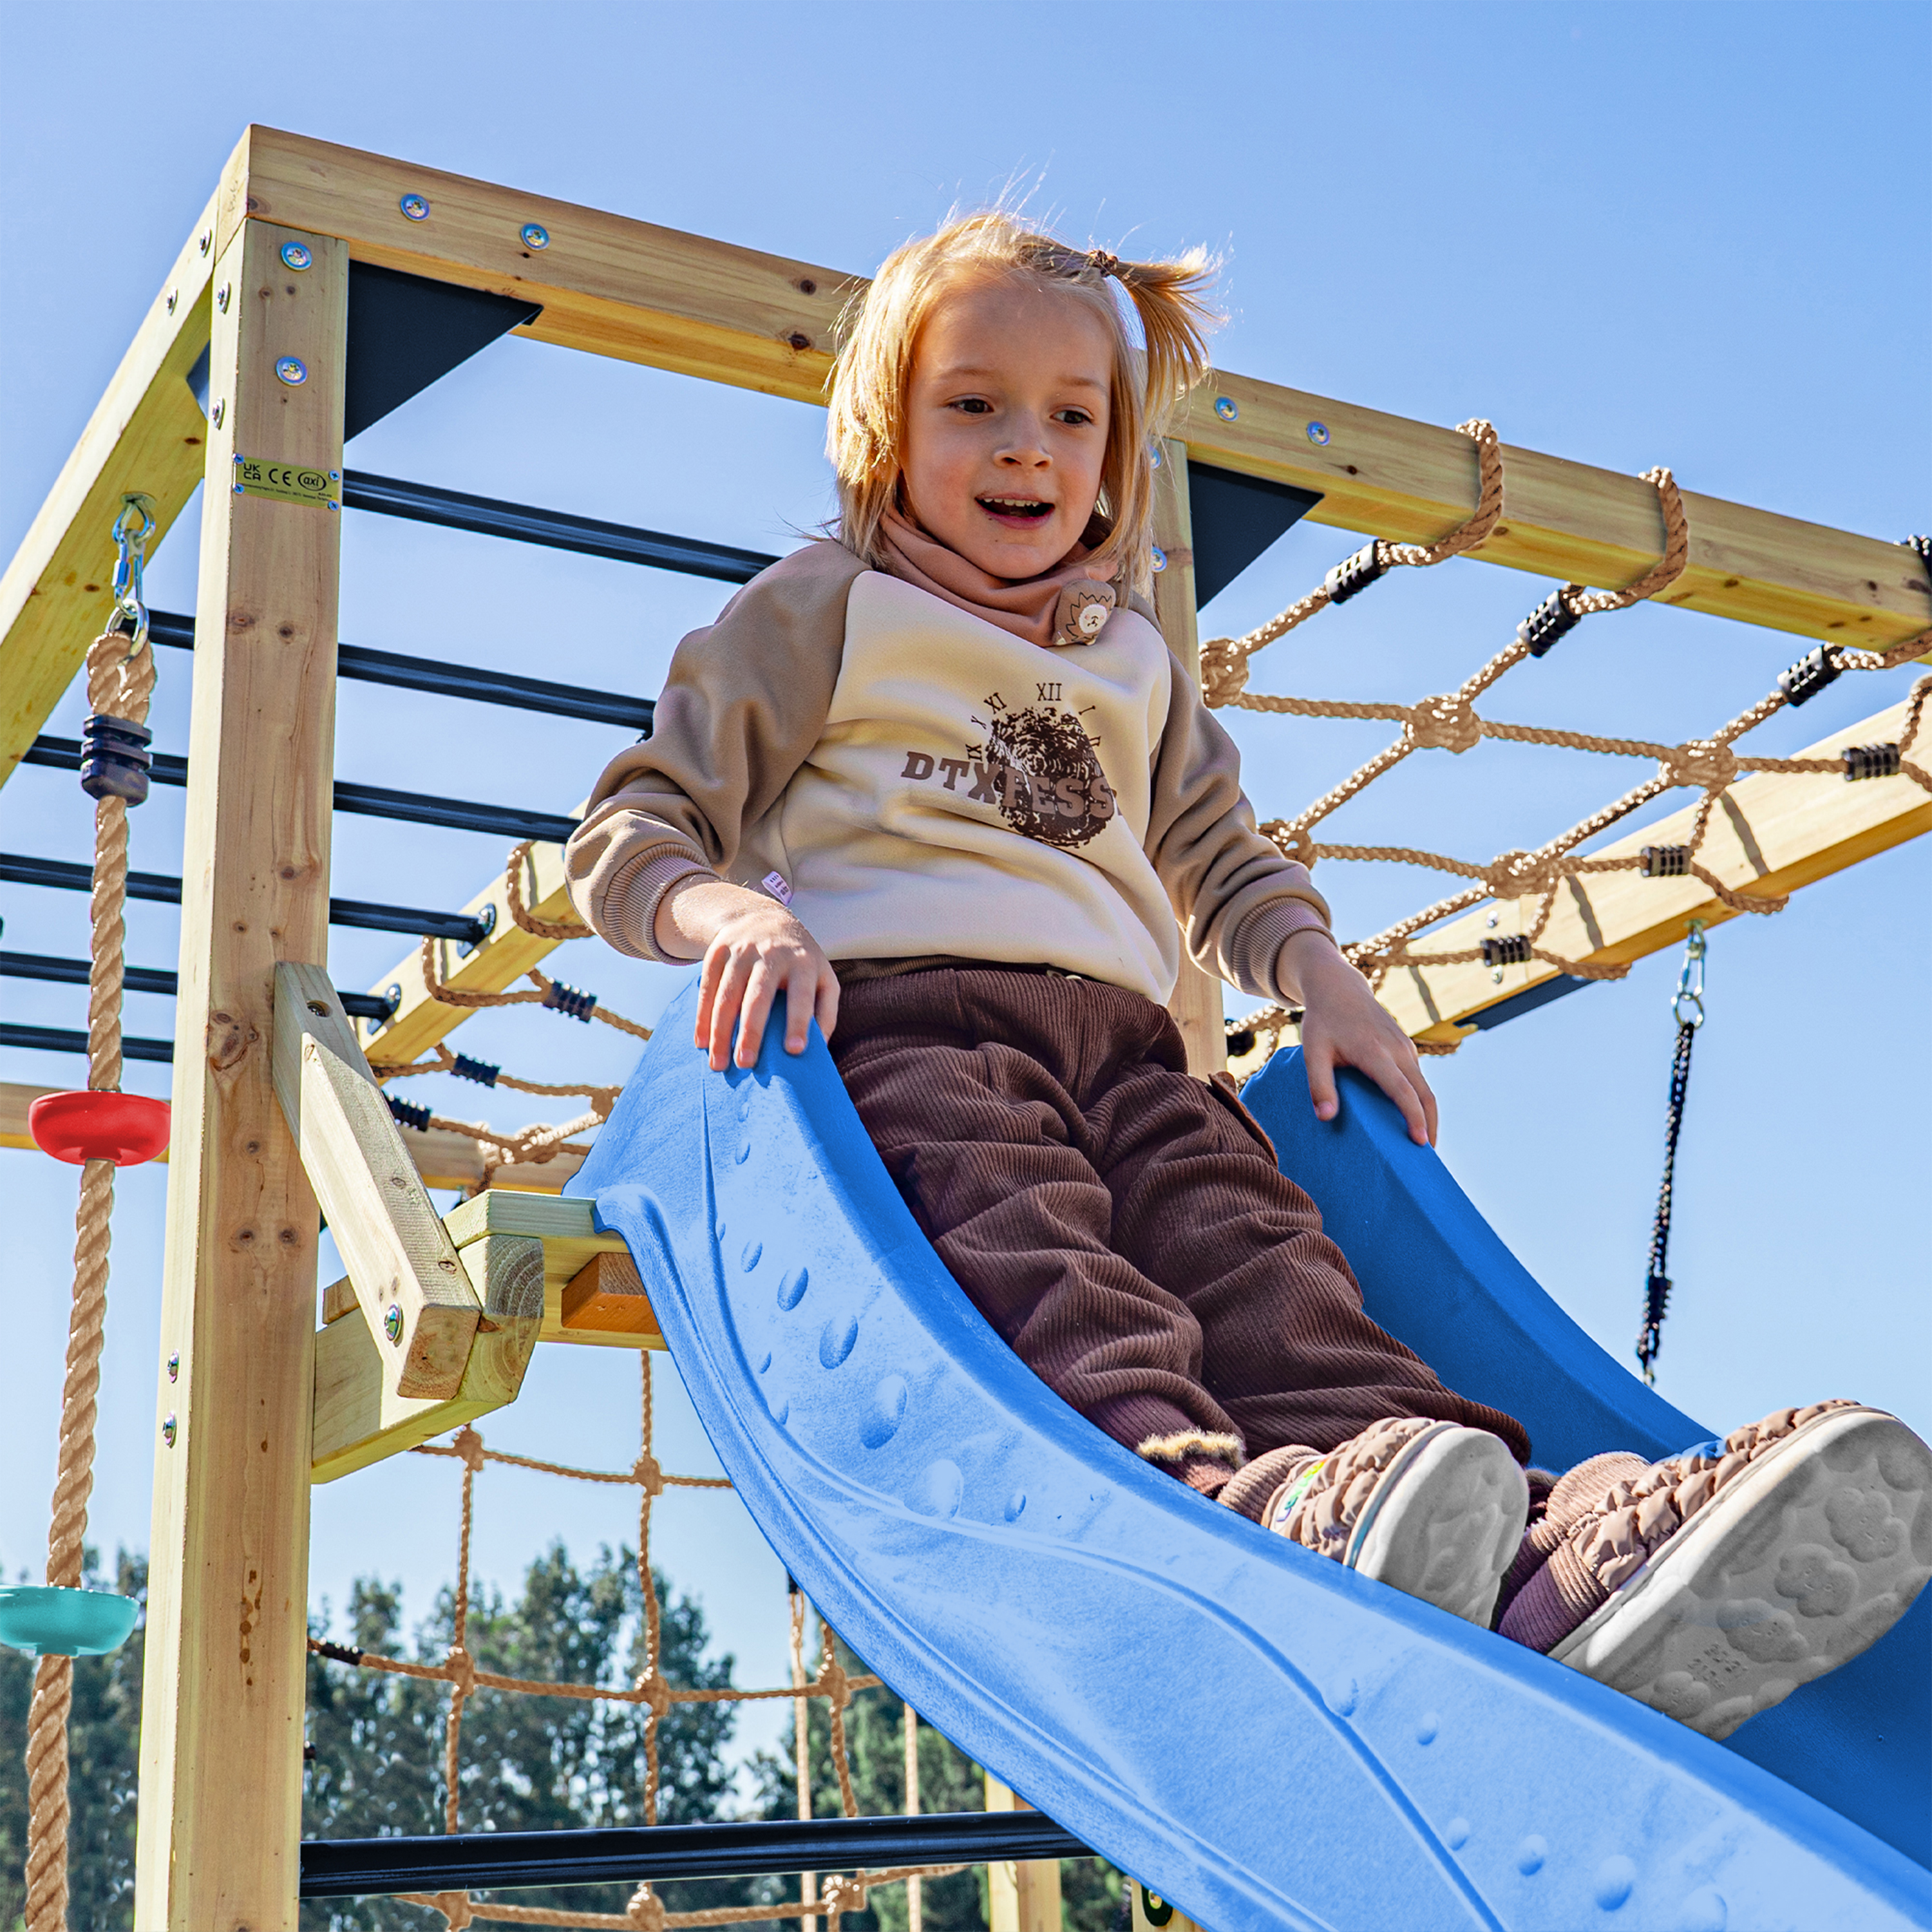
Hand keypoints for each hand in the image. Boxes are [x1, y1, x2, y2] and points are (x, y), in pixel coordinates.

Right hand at [657, 878, 841, 1070]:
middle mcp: (772, 954)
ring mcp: (742, 951)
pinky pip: (707, 988)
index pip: (801, 995)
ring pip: (727, 995)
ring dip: (720, 1032)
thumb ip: (825, 1012)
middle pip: (758, 996)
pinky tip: (701, 1043)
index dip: (798, 1022)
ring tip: (718, 1065)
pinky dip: (702, 1017)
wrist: (764, 918)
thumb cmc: (799, 963)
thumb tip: (819, 1052)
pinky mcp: (717, 952)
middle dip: (751, 1031)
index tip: (795, 1050)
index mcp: (803, 963)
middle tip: (746, 1064)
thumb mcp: (822, 978)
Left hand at [1283, 930, 1437, 1146]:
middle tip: (1426, 1159)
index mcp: (1376, 1052)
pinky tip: (1412, 1120)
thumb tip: (1326, 1118)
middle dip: (1429, 1126)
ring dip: (1428, 1116)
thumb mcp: (1312, 1052)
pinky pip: (1419, 1079)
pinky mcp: (1407, 1048)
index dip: (1413, 1117)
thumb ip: (1318, 1085)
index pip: (1402, 1090)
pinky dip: (1421, 1101)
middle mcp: (1398, 1050)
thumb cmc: (1322, 1023)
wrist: (1339, 988)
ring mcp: (1406, 1048)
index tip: (1420, 1143)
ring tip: (1422, 1146)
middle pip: (1425, 1094)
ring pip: (1426, 1087)